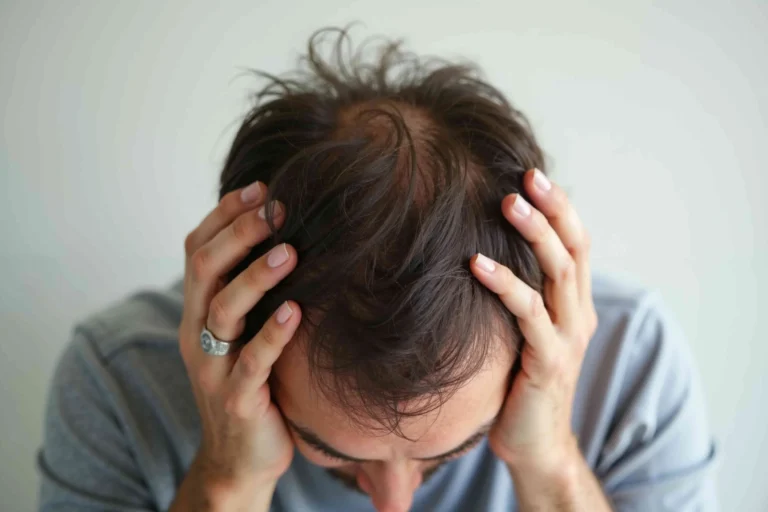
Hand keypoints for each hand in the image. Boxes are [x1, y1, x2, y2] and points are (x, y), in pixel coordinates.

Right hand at [177, 181, 300, 490]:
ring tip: (290, 251)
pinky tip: (295, 312)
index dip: (224, 216)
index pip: (197, 250)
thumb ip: (249, 291)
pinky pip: (252, 363)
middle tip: (276, 208)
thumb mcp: (242, 332)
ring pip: (223, 311)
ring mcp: (214, 367)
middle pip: (204, 270)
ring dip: (255, 277)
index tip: (260, 188)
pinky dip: (272, 335)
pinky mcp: (237, 399)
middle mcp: (198, 333)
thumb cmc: (251, 381)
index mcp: (198, 311)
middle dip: (238, 234)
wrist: (240, 455)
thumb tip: (285, 234)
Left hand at [471, 169, 597, 473]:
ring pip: (559, 275)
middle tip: (526, 176)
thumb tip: (481, 250)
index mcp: (574, 305)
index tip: (532, 174)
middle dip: (553, 209)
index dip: (561, 208)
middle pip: (574, 250)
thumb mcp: (524, 331)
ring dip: (535, 235)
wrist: (534, 444)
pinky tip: (476, 264)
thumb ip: (520, 296)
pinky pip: (528, 316)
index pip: (577, 245)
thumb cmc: (519, 383)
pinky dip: (505, 285)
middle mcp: (577, 316)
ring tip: (507, 203)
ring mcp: (566, 339)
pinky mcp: (547, 363)